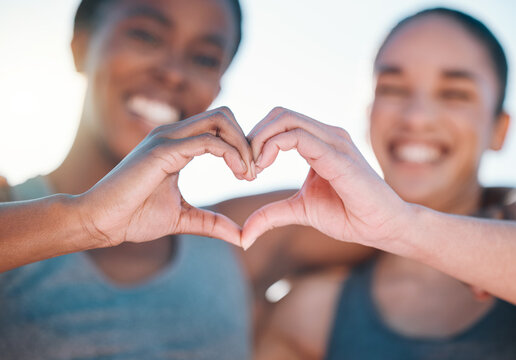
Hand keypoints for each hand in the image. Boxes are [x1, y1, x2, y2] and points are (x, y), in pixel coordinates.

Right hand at [75, 107, 253, 247]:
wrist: (101, 222)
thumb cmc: (134, 217)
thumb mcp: (183, 218)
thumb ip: (212, 223)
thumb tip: (241, 236)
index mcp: (176, 144)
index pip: (219, 126)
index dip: (241, 145)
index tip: (249, 174)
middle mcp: (172, 133)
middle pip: (224, 115)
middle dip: (246, 139)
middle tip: (254, 171)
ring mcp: (167, 138)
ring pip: (219, 120)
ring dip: (242, 145)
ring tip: (248, 173)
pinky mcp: (163, 150)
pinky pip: (208, 142)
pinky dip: (231, 154)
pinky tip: (238, 174)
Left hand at [242, 107, 409, 249]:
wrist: (384, 227)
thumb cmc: (349, 215)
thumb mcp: (301, 211)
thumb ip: (272, 214)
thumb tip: (244, 234)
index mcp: (320, 141)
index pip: (281, 121)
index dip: (257, 140)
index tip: (248, 170)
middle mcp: (328, 134)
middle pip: (280, 114)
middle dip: (254, 136)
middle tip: (246, 167)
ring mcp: (334, 142)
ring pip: (285, 119)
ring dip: (259, 140)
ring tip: (253, 169)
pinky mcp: (338, 156)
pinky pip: (298, 137)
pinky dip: (272, 147)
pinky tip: (263, 168)